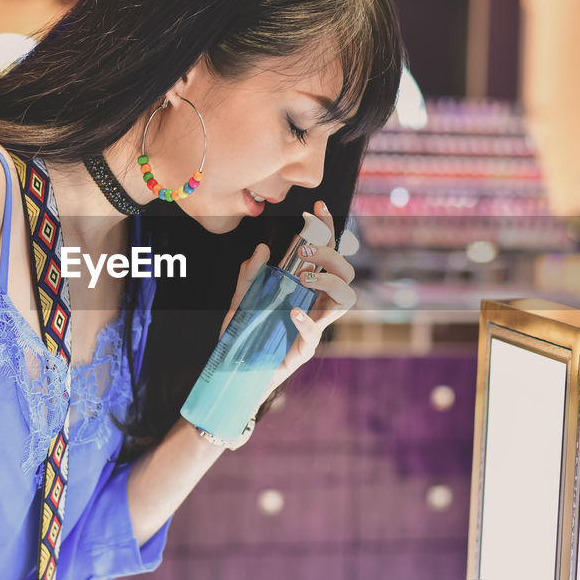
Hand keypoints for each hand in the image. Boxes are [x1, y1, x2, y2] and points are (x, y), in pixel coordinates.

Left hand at [220, 200, 356, 403]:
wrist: (235, 372)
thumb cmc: (244, 335)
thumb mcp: (240, 300)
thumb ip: (249, 275)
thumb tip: (262, 249)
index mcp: (305, 287)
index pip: (326, 253)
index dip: (327, 229)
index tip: (318, 207)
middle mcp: (316, 303)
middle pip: (345, 272)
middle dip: (330, 255)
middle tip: (303, 252)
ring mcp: (315, 326)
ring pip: (345, 299)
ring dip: (329, 282)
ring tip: (304, 279)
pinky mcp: (305, 349)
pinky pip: (316, 333)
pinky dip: (307, 320)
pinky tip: (293, 312)